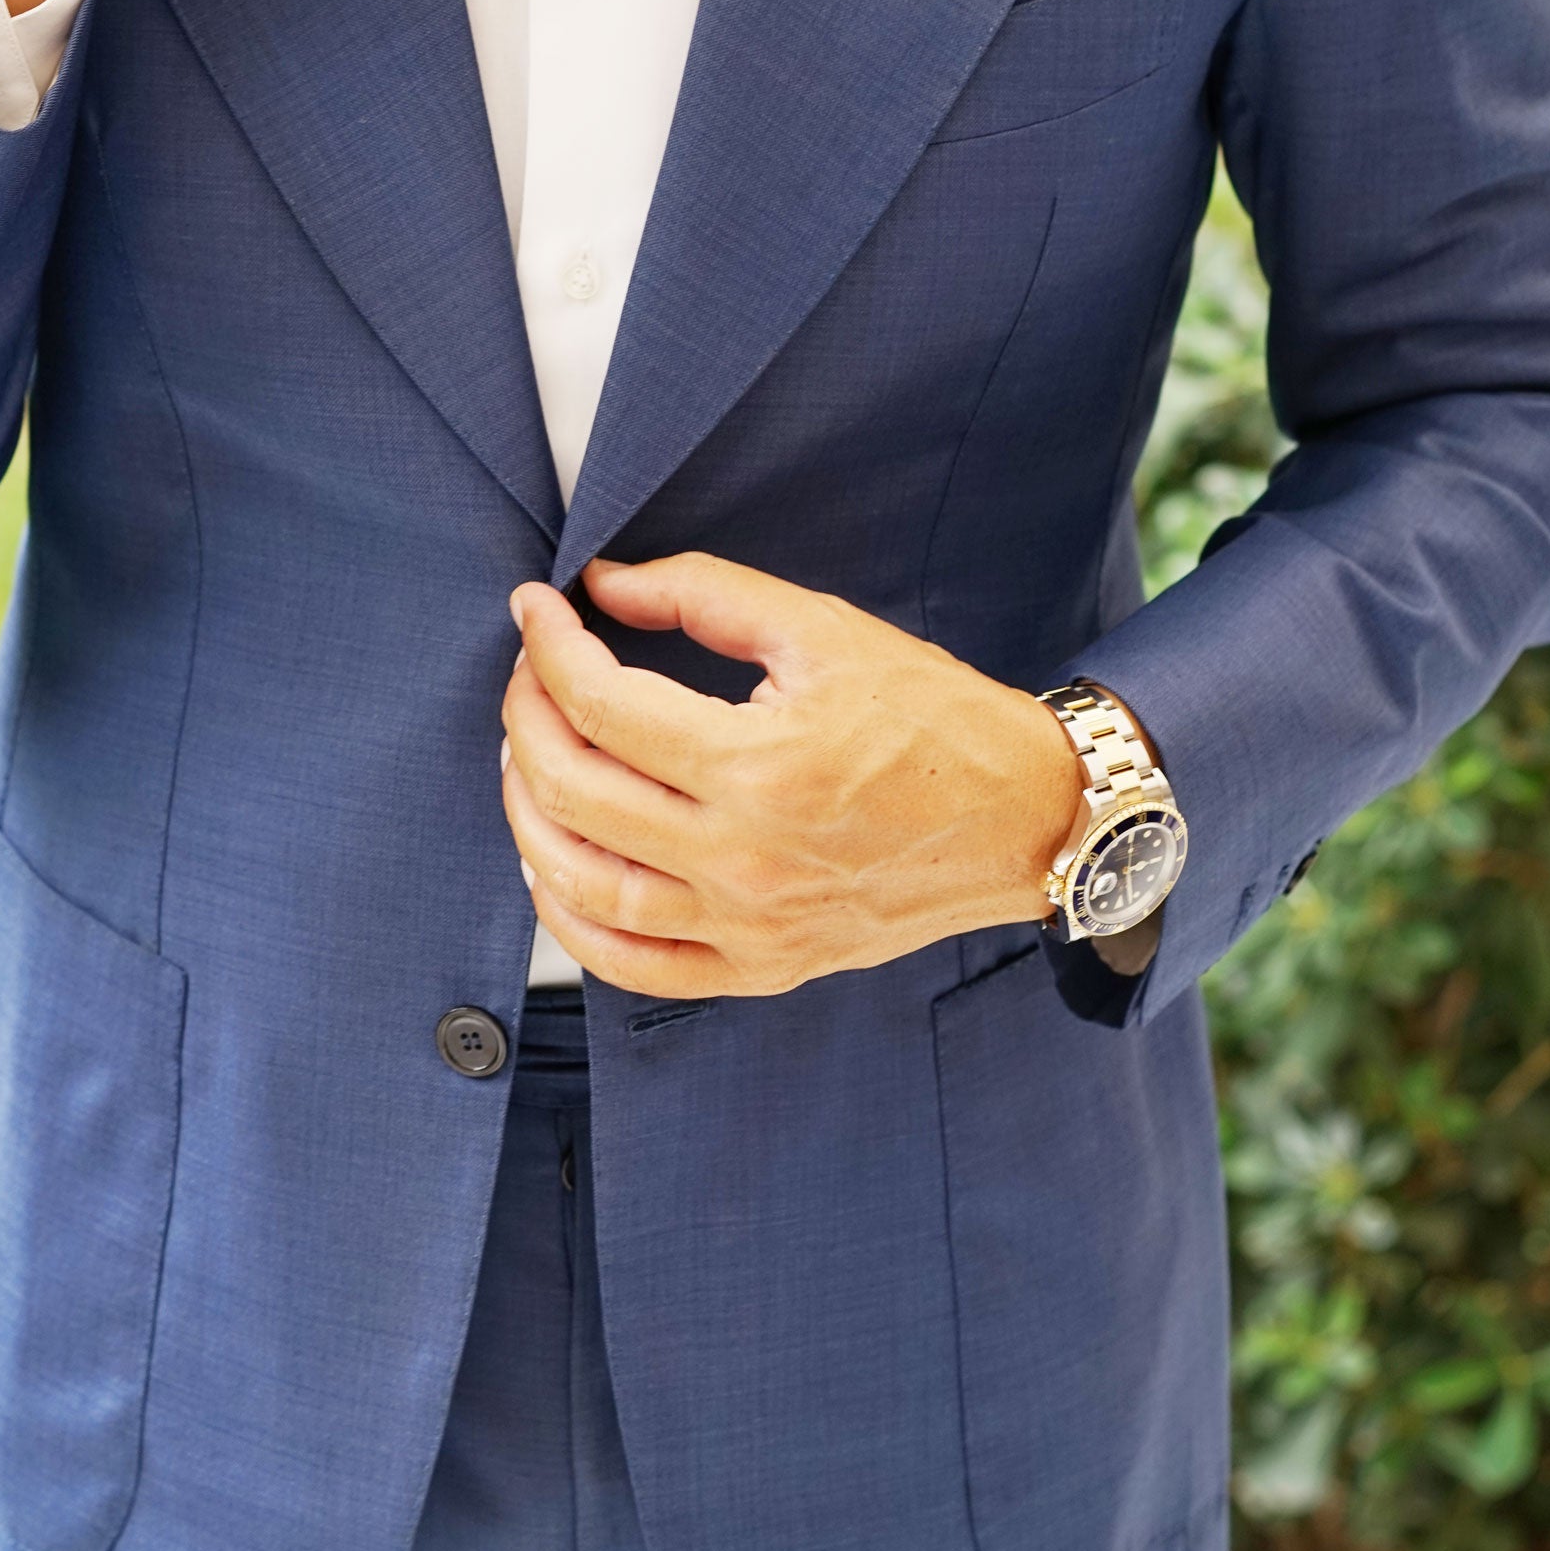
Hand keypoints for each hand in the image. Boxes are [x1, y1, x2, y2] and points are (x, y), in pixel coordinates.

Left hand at [500, 553, 1088, 997]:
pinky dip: (571, 920)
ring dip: (529, 815)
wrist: (1023, 818)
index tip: (535, 610)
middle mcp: (744, 858)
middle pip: (573, 791)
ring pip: (583, 886)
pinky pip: (633, 965)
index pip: (601, 705)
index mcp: (759, 765)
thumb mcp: (824, 630)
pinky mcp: (761, 967)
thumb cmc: (934, 718)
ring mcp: (749, 926)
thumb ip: (704, 593)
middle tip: (529, 675)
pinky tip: (553, 866)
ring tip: (527, 759)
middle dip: (526, 718)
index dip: (548, 647)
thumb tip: (602, 584)